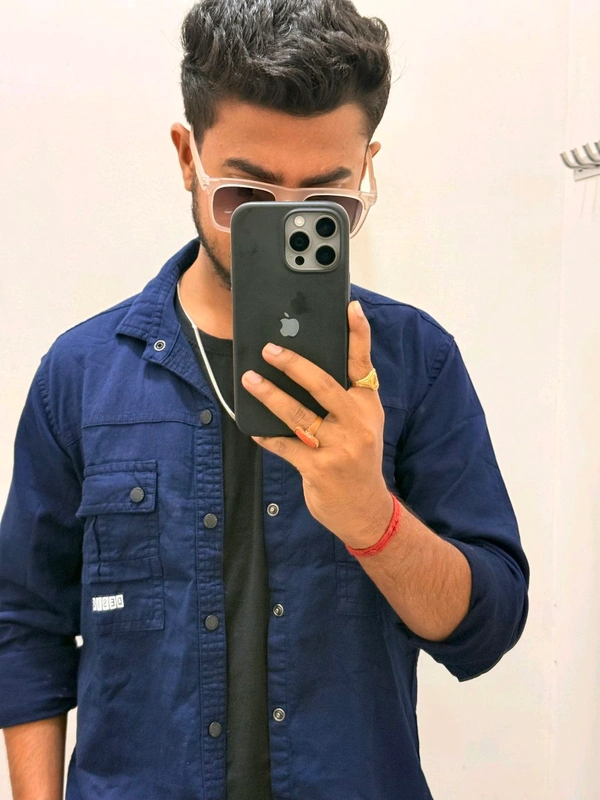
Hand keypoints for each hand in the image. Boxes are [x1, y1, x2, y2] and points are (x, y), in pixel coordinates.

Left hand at [241, 300, 393, 548]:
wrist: (365, 508)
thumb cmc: (358, 459)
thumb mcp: (363, 424)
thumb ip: (345, 397)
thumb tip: (308, 367)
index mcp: (368, 406)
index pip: (363, 364)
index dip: (359, 335)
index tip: (351, 307)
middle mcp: (357, 423)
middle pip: (323, 385)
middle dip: (294, 364)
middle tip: (269, 349)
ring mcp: (339, 447)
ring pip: (298, 414)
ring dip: (270, 395)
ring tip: (250, 379)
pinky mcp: (319, 469)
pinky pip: (286, 445)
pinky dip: (267, 435)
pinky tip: (253, 426)